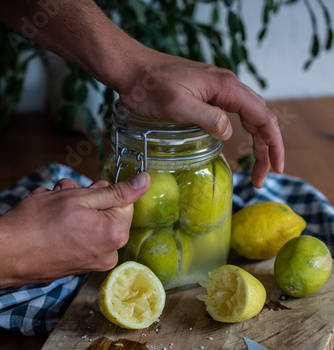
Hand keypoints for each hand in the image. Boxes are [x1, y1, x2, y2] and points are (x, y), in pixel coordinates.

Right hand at [0, 173, 149, 287]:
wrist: (8, 254)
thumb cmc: (38, 224)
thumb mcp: (80, 197)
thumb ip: (118, 191)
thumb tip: (145, 181)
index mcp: (116, 233)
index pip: (126, 202)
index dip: (104, 191)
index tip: (86, 189)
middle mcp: (110, 252)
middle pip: (109, 213)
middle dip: (87, 199)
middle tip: (64, 194)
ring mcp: (95, 262)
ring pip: (93, 224)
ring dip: (76, 210)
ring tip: (53, 205)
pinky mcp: (81, 266)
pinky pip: (84, 238)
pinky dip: (71, 227)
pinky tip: (52, 221)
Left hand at [118, 51, 284, 188]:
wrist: (132, 68)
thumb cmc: (149, 87)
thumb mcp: (176, 105)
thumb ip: (206, 117)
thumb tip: (229, 133)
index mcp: (226, 87)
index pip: (262, 117)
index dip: (273, 145)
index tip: (276, 168)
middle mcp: (228, 85)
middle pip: (260, 118)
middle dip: (267, 149)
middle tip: (262, 177)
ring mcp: (218, 88)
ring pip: (249, 116)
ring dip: (257, 142)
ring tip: (256, 168)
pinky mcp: (208, 93)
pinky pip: (235, 112)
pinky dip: (244, 131)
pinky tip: (241, 143)